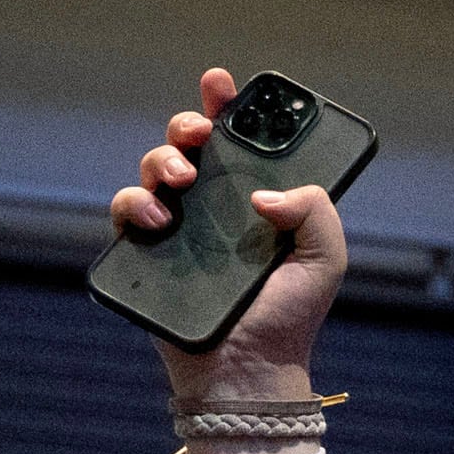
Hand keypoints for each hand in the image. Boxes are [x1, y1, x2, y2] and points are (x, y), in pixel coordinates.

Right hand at [110, 67, 346, 408]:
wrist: (250, 368)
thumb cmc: (289, 316)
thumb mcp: (326, 261)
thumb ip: (317, 214)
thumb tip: (266, 192)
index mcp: (258, 204)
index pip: (241, 146)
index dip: (228, 110)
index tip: (223, 85)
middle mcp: (215, 209)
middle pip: (190, 146)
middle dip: (189, 125)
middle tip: (200, 133)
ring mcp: (178, 227)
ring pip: (156, 170)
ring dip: (163, 159)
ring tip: (182, 178)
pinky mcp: (148, 251)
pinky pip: (128, 209)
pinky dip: (137, 202)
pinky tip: (160, 216)